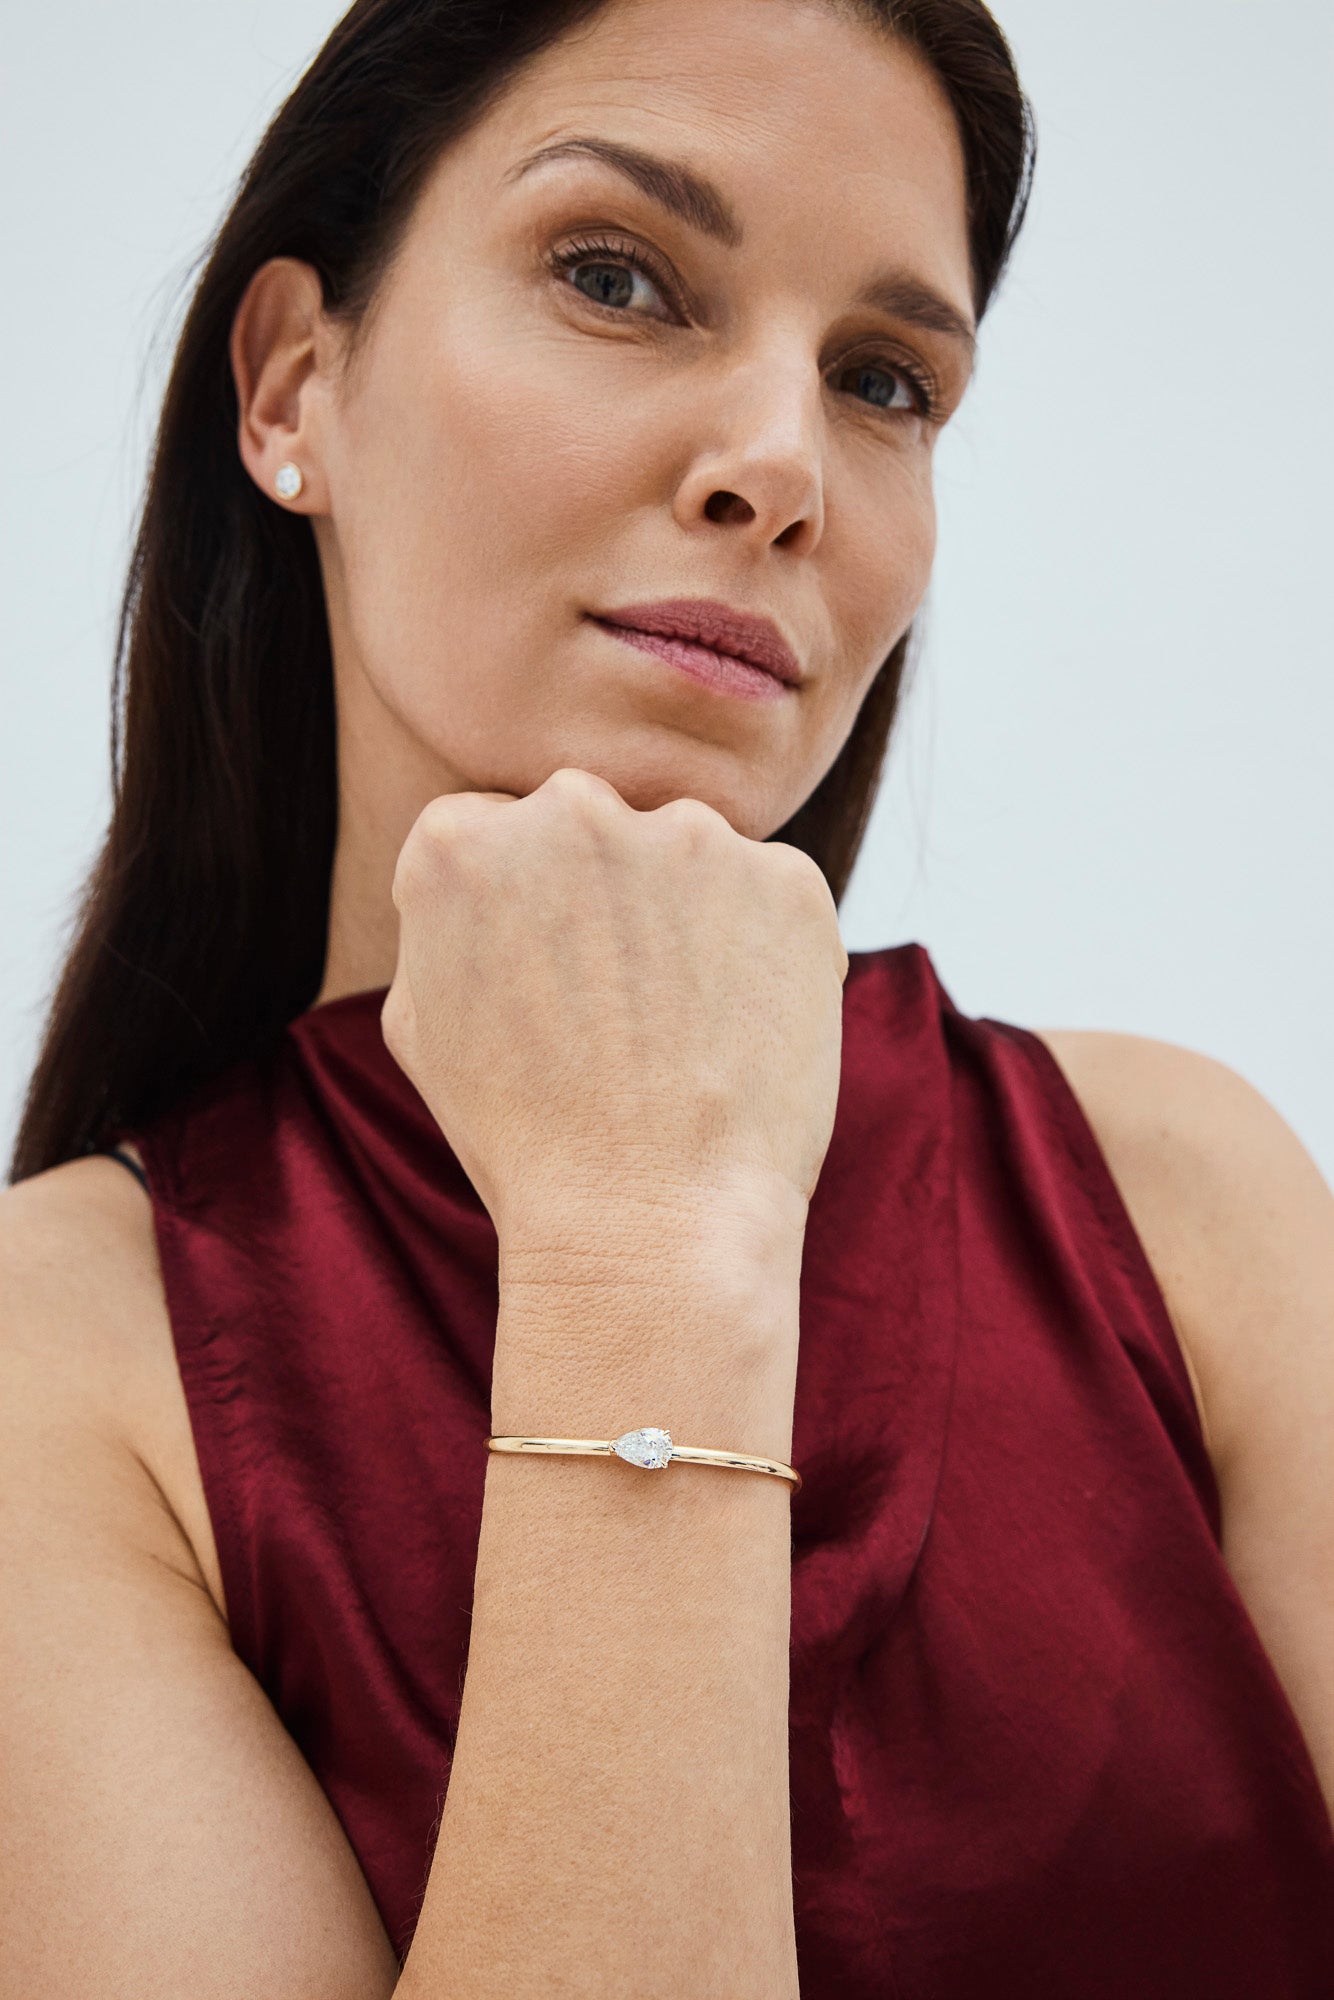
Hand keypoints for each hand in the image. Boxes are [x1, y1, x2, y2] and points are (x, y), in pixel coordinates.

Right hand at [381, 768, 847, 1248]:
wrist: (648, 1219)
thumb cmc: (523, 1141)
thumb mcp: (422, 1024)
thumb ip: (443, 917)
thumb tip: (483, 872)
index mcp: (459, 843)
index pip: (490, 831)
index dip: (521, 910)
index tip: (545, 977)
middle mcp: (571, 813)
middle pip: (589, 827)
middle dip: (601, 896)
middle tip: (616, 1009)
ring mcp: (689, 837)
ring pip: (687, 858)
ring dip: (686, 918)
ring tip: (681, 1034)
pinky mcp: (786, 879)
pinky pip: (769, 897)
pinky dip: (763, 951)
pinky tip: (738, 1032)